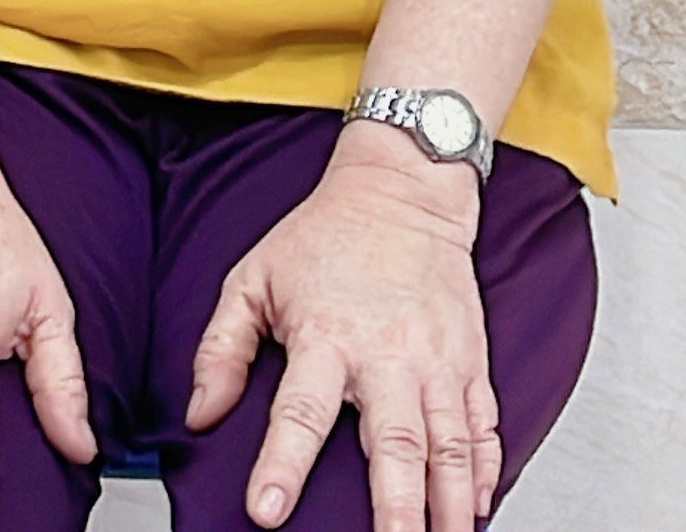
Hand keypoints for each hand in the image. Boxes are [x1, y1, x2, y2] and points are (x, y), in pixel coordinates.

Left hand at [186, 153, 500, 530]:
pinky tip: (478, 507)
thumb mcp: (255, 276)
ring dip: (450, 504)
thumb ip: (222, 348)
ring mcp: (437, 359)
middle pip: (395, 443)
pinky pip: (483, 424)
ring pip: (449, 446)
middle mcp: (388, 353)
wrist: (404, 186)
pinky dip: (485, 469)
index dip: (282, 464)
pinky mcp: (470, 359)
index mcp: (326, 335)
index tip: (267, 511)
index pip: (301, 412)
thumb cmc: (325, 234)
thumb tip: (200, 412)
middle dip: (396, 511)